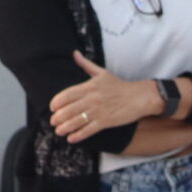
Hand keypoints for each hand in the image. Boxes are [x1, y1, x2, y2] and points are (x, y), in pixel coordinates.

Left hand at [49, 52, 164, 142]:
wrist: (139, 97)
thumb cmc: (119, 85)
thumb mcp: (102, 73)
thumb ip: (85, 64)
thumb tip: (74, 53)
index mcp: (89, 86)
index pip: (66, 95)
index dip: (56, 103)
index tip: (52, 108)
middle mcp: (92, 99)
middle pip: (69, 110)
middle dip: (58, 117)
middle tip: (53, 122)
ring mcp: (98, 111)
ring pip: (76, 121)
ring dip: (65, 127)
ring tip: (59, 130)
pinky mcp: (105, 122)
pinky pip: (88, 130)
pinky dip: (78, 135)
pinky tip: (71, 138)